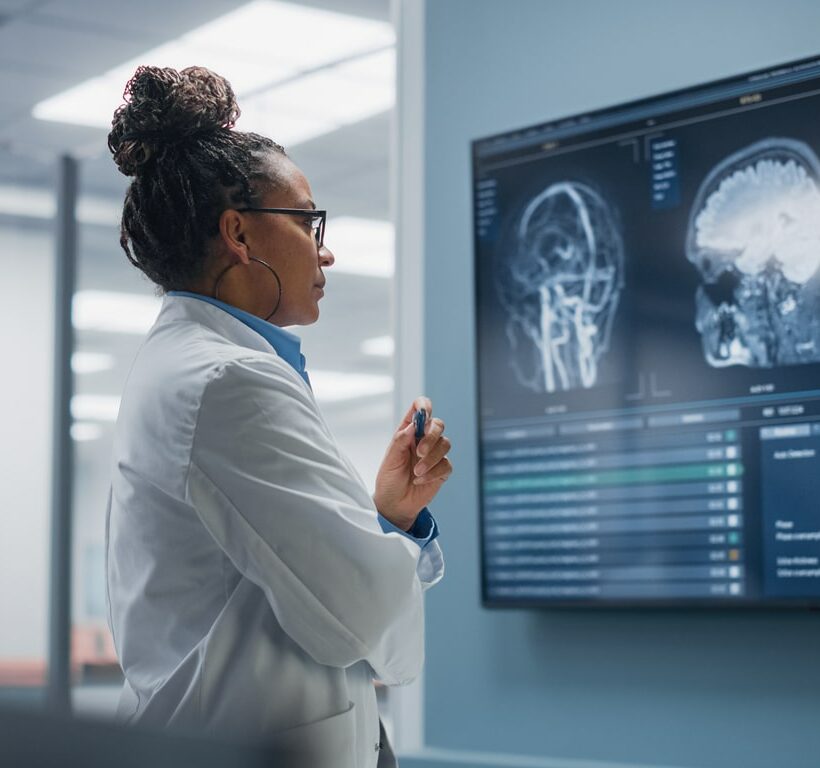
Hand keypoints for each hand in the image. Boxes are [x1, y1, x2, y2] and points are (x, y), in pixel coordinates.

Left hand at [373, 396, 452, 530]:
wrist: (395, 504)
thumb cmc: (389, 479)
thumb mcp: (390, 459)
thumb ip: (400, 440)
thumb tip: (413, 425)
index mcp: (409, 431)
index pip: (420, 409)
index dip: (424, 406)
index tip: (423, 414)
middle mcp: (423, 439)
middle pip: (438, 425)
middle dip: (431, 437)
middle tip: (419, 453)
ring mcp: (434, 454)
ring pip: (445, 444)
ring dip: (431, 459)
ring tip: (416, 472)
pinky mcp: (442, 470)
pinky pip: (446, 464)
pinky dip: (433, 473)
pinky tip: (420, 480)